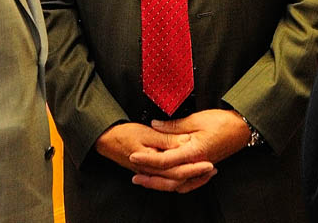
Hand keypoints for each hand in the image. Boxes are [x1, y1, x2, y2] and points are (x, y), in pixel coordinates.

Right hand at [94, 122, 214, 190]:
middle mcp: (152, 172)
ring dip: (190, 180)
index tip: (209, 163)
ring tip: (205, 173)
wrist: (105, 140)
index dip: (194, 168)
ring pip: (173, 184)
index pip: (177, 170)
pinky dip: (179, 179)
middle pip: (178, 181)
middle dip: (197, 177)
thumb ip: (165, 139)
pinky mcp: (149, 172)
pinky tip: (187, 174)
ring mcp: (150, 174)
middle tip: (213, 170)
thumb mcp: (146, 132)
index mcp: (152, 163)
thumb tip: (184, 142)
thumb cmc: (123, 134)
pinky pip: (167, 181)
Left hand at [128, 109, 250, 191]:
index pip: (165, 160)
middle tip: (134, 175)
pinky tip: (167, 181)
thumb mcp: (196, 119)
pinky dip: (175, 184)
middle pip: (169, 178)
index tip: (133, 156)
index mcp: (193, 152)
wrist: (242, 129)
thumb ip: (173, 126)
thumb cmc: (222, 122)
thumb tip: (154, 125)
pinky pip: (187, 182)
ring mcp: (200, 168)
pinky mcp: (203, 168)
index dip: (147, 159)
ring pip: (177, 183)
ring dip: (160, 183)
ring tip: (145, 180)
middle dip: (150, 178)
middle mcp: (196, 164)